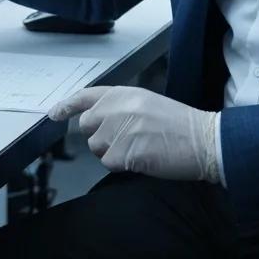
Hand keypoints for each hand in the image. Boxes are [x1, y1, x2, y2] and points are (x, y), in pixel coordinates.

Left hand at [49, 86, 218, 182]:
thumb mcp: (147, 103)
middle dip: (99, 136)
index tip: (54, 114)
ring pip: (97, 147)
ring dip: (112, 152)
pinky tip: (142, 158)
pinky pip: (109, 163)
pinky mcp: (127, 151)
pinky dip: (122, 165)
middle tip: (125, 140)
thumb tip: (95, 121)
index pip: (86, 96)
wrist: (204, 139)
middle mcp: (119, 108)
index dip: (67, 106)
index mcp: (124, 93)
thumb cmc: (179, 124)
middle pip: (87, 126)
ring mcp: (122, 129)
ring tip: (139, 148)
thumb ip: (120, 107)